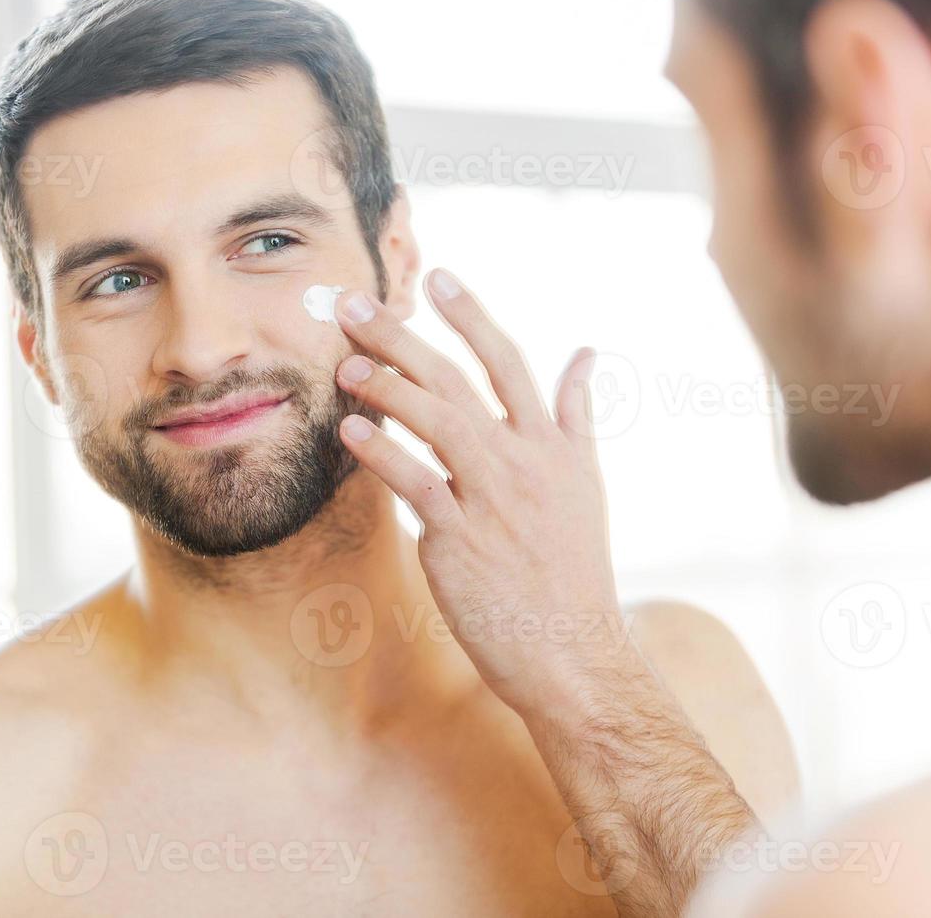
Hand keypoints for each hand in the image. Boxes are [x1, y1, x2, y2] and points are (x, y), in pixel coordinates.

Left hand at [333, 268, 639, 715]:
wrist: (573, 652)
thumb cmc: (573, 571)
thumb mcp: (586, 485)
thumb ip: (575, 416)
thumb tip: (585, 354)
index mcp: (553, 445)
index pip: (509, 363)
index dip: (472, 316)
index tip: (437, 278)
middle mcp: (524, 462)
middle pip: (456, 381)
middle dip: (400, 336)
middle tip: (352, 304)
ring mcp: (493, 499)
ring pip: (436, 422)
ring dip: (386, 385)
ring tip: (344, 363)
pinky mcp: (461, 540)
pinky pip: (416, 483)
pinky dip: (382, 452)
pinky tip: (351, 429)